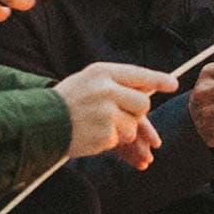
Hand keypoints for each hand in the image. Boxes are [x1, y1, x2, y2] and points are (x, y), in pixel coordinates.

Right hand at [56, 62, 174, 163]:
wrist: (40, 122)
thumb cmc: (67, 100)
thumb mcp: (90, 80)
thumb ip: (118, 82)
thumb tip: (151, 87)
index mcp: (102, 72)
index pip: (138, 74)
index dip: (158, 79)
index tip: (173, 84)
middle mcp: (106, 89)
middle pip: (143, 103)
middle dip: (137, 112)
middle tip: (119, 113)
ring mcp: (105, 112)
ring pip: (133, 125)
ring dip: (121, 130)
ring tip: (98, 124)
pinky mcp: (103, 134)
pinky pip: (119, 141)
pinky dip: (109, 141)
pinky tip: (93, 135)